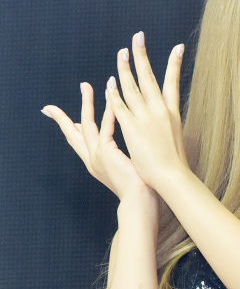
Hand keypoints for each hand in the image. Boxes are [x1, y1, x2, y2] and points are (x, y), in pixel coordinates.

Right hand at [41, 82, 151, 201]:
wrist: (139, 203)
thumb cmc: (139, 190)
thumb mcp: (126, 170)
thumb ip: (121, 158)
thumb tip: (123, 149)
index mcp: (95, 164)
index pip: (78, 142)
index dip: (68, 127)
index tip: (56, 116)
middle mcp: (92, 160)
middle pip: (72, 133)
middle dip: (62, 117)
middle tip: (50, 105)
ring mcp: (97, 156)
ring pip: (87, 124)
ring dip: (87, 103)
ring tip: (85, 86)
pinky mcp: (106, 152)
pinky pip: (106, 126)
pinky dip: (108, 110)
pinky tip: (110, 97)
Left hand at [104, 32, 187, 189]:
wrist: (172, 176)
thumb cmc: (177, 163)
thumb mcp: (178, 138)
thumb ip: (171, 125)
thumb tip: (170, 120)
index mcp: (173, 113)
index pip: (174, 82)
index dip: (175, 64)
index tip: (177, 47)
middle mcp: (159, 110)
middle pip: (149, 77)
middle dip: (143, 56)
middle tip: (138, 37)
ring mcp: (145, 118)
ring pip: (132, 87)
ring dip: (125, 69)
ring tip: (121, 52)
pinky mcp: (131, 128)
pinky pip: (119, 106)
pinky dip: (114, 94)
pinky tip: (110, 83)